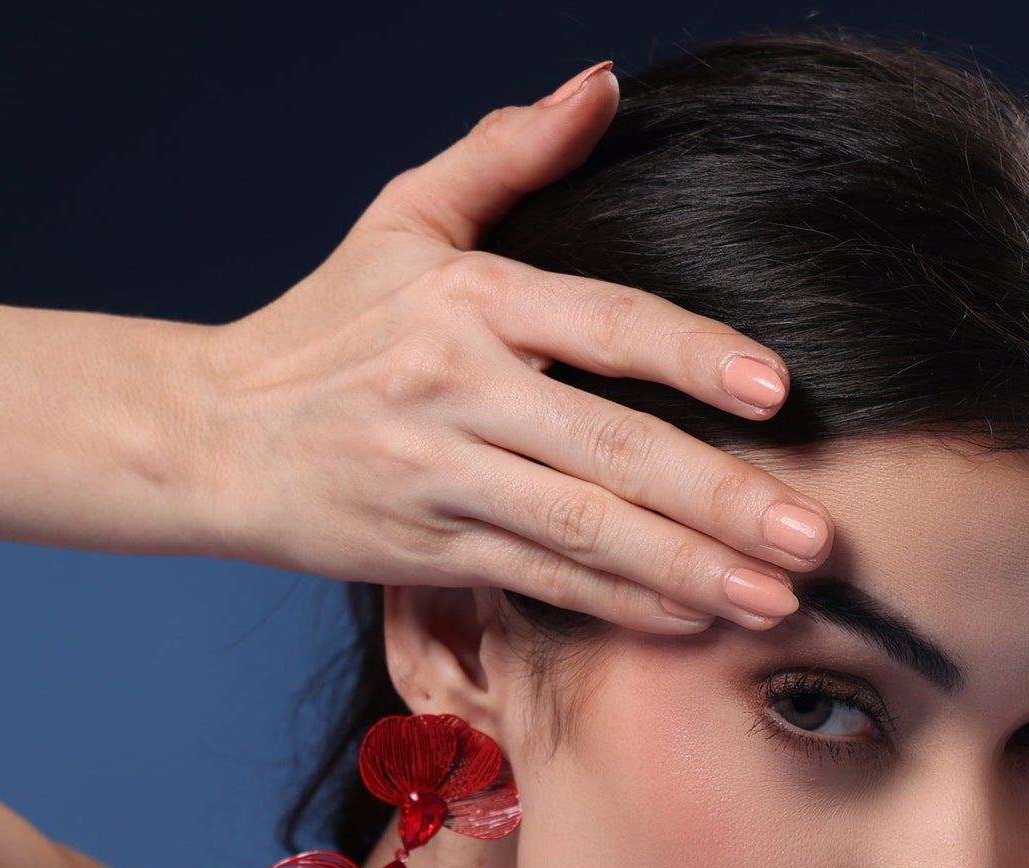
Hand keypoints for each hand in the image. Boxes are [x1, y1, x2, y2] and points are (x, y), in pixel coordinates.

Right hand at [201, 63, 831, 628]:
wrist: (212, 435)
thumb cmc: (323, 326)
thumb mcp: (403, 217)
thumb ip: (508, 154)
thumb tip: (604, 84)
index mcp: (468, 297)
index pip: (603, 321)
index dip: (691, 354)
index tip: (776, 390)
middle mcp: (456, 388)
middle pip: (612, 448)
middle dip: (723, 497)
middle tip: (817, 535)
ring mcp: (441, 476)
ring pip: (583, 530)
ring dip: (689, 570)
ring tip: (778, 601)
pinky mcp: (427, 549)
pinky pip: (540, 581)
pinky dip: (619, 605)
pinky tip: (693, 621)